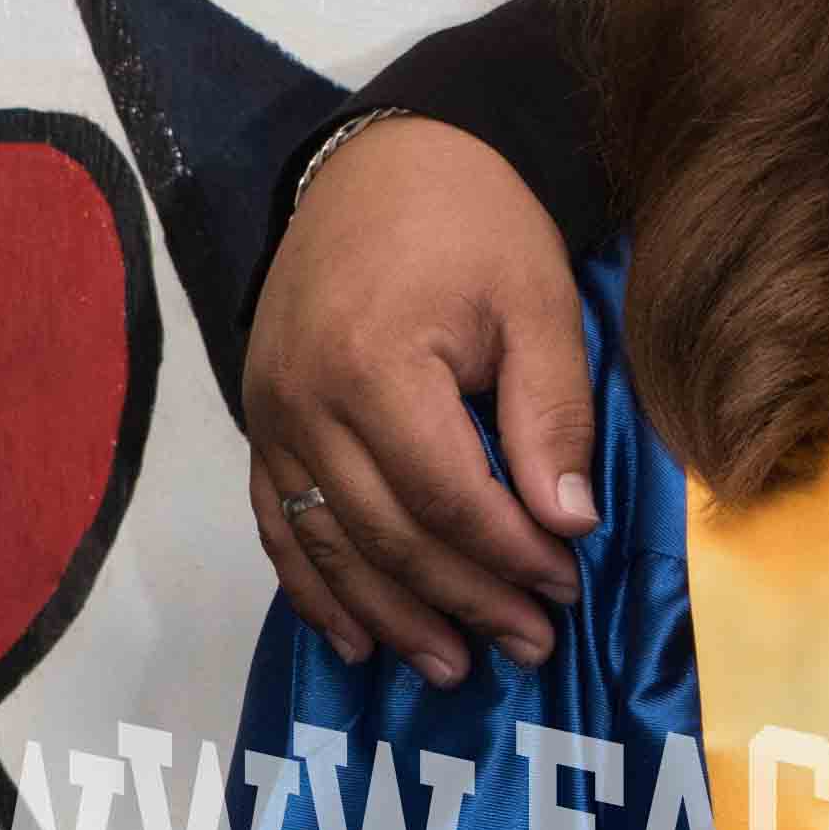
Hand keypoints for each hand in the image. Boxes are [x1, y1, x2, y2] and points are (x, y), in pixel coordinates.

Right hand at [245, 116, 593, 678]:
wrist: (377, 161)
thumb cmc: (471, 222)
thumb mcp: (536, 301)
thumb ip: (550, 415)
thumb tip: (567, 524)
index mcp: (374, 365)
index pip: (447, 497)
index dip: (509, 554)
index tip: (565, 584)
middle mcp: (304, 401)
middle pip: (387, 535)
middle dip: (464, 600)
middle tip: (529, 645)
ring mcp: (270, 416)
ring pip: (327, 546)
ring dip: (391, 617)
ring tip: (452, 668)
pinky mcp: (260, 422)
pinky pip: (278, 523)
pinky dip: (314, 589)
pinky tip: (356, 639)